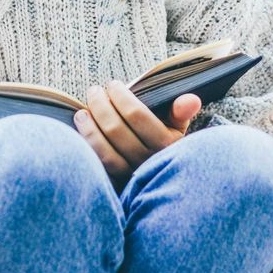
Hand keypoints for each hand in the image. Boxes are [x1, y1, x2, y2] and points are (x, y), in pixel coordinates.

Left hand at [73, 81, 201, 184]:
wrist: (160, 185)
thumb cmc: (163, 147)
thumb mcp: (176, 130)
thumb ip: (180, 113)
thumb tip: (191, 98)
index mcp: (166, 145)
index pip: (137, 115)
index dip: (121, 96)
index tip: (113, 85)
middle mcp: (149, 162)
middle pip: (116, 129)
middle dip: (100, 105)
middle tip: (94, 91)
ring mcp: (131, 178)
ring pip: (105, 151)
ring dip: (89, 126)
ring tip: (83, 111)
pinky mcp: (115, 187)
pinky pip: (97, 166)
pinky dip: (86, 146)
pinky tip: (81, 131)